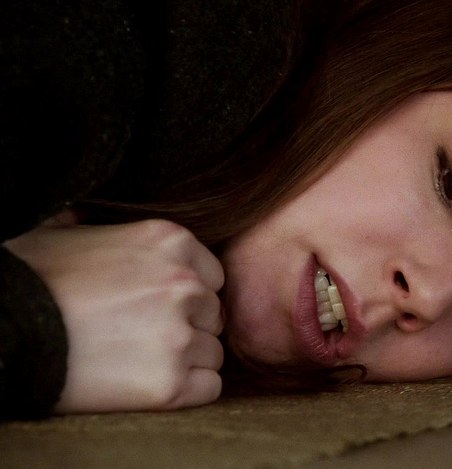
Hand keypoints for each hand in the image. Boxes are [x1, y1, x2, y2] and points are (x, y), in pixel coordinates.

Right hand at [4, 219, 224, 412]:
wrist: (4, 331)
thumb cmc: (31, 279)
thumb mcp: (70, 231)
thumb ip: (109, 230)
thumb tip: (91, 220)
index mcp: (171, 241)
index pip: (212, 276)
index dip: (187, 296)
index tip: (155, 308)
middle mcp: (185, 284)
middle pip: (213, 314)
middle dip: (187, 326)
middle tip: (142, 336)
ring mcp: (179, 335)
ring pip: (212, 352)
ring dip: (186, 359)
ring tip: (138, 359)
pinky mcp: (169, 384)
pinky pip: (210, 387)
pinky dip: (188, 390)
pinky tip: (151, 383)